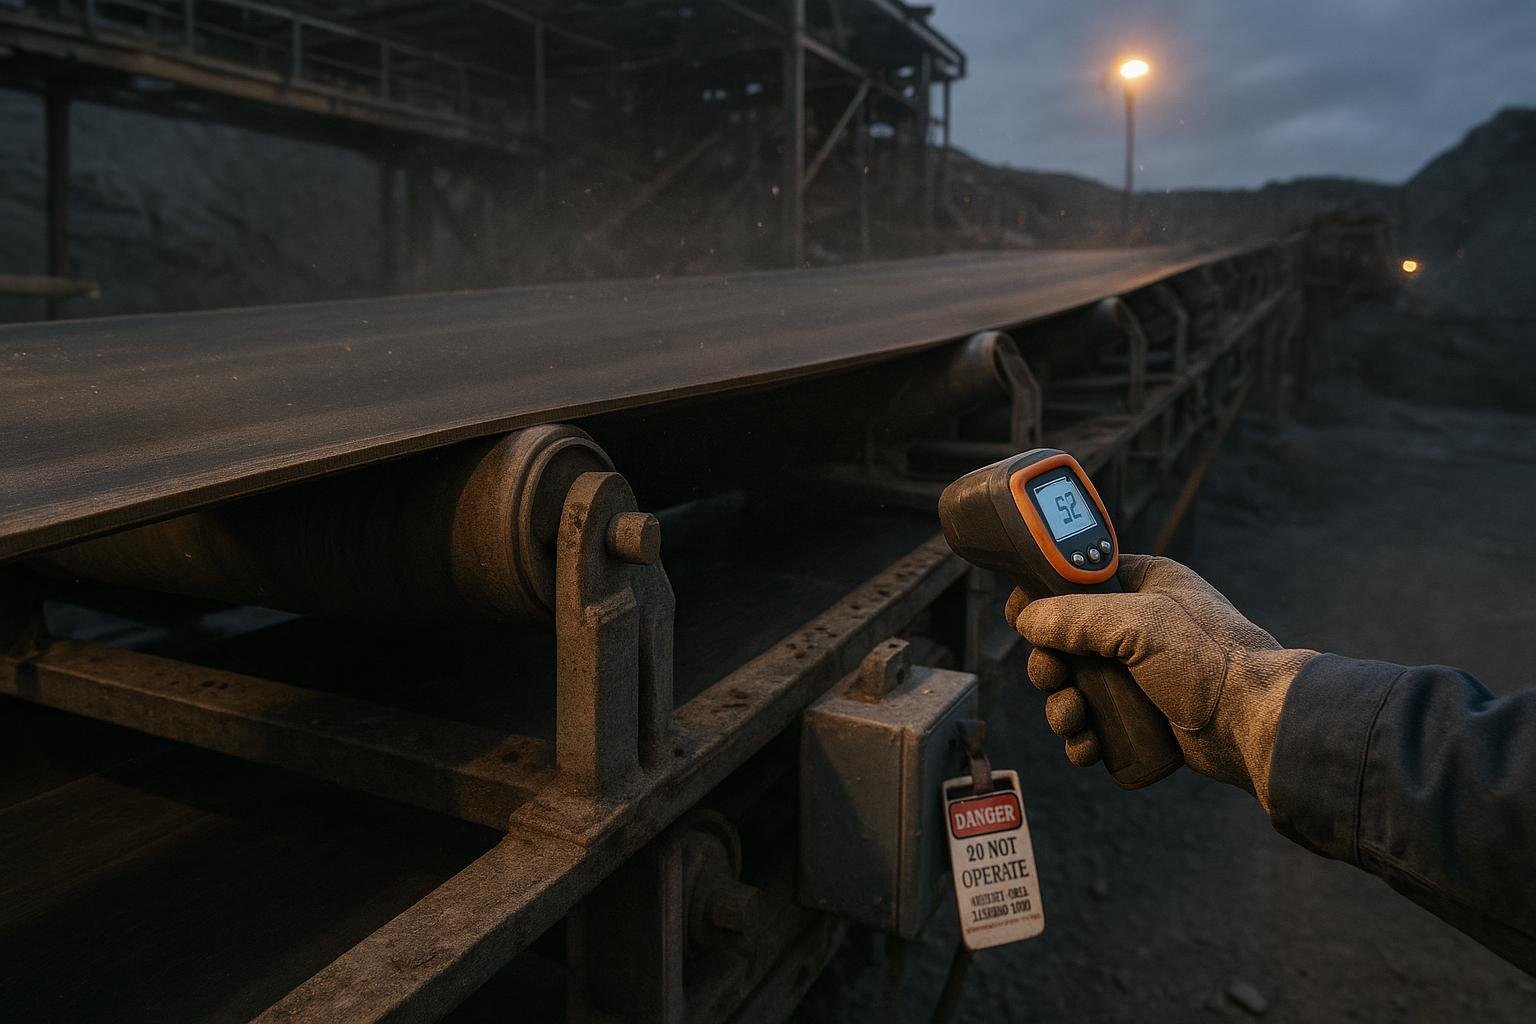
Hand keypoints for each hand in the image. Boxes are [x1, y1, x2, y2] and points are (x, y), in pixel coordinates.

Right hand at [1006, 554, 1315, 808]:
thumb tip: (1026, 620)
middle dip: (1049, 665)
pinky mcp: (1142, 716)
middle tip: (1052, 679)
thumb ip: (1075, 617)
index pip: (1077, 580)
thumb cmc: (1211, 662)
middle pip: (1065, 641)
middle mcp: (1138, 626)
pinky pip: (1094, 725)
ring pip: (1074, 687)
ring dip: (1060, 707)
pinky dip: (1081, 738)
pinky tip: (1087, 747)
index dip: (1044, 597)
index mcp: (1143, 585)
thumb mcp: (1138, 623)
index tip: (1021, 617)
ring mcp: (1139, 674)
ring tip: (1072, 719)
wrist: (1255, 726)